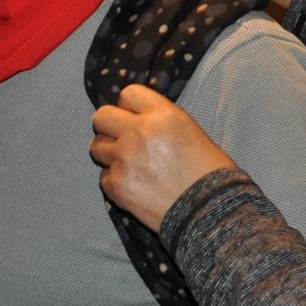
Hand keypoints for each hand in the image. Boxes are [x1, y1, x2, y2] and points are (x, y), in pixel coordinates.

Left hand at [90, 84, 235, 232]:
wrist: (209, 211)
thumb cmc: (208, 171)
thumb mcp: (190, 130)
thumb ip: (159, 120)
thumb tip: (134, 118)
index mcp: (162, 115)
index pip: (128, 93)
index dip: (130, 106)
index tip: (134, 117)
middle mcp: (138, 132)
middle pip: (101, 116)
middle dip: (109, 126)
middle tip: (122, 139)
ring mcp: (124, 159)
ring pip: (96, 146)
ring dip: (110, 153)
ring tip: (129, 165)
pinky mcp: (116, 185)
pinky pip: (104, 176)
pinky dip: (116, 181)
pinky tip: (135, 187)